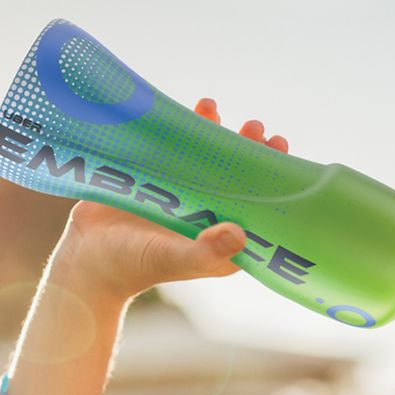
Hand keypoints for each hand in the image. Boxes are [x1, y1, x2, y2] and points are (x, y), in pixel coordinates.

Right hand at [52, 98, 288, 300]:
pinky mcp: (163, 179)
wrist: (87, 256)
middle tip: (261, 132)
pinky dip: (193, 129)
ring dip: (227, 138)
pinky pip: (184, 150)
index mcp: (224, 240)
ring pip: (215, 163)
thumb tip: (240, 234)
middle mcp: (211, 216)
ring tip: (236, 118)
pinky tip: (204, 107)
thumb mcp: (172, 258)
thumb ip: (205, 250)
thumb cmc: (134, 266)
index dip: (276, 191)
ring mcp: (188, 196)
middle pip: (242, 183)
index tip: (285, 164)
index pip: (260, 213)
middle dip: (255, 157)